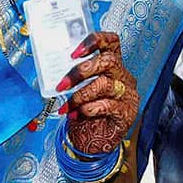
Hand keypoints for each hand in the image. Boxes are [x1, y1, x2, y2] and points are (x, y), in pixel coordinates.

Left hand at [56, 32, 139, 154]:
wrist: (94, 142)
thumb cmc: (87, 112)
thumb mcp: (82, 89)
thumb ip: (76, 76)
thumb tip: (55, 67)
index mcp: (113, 65)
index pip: (111, 41)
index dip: (95, 41)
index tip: (75, 52)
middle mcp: (123, 76)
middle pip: (109, 61)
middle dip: (82, 71)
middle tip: (63, 83)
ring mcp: (127, 94)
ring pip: (105, 84)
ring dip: (80, 95)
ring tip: (68, 106)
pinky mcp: (126, 113)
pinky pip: (107, 105)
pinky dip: (88, 109)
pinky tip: (78, 114)